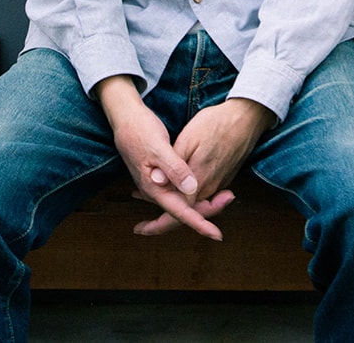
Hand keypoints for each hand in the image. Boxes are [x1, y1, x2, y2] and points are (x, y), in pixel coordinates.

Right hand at [97, 76, 224, 240]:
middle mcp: (156, 190)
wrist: (124, 119)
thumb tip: (191, 189)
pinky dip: (193, 193)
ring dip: (201, 202)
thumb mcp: (158, 147)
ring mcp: (157, 184)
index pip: (180, 212)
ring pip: (182, 201)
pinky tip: (204, 189)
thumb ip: (174, 168)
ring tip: (223, 196)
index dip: (200, 224)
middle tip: (229, 199)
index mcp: (155, 188)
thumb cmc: (140, 130)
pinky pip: (178, 192)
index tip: (216, 235)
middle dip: (206, 211)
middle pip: (183, 210)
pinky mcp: (161, 176)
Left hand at [134, 97, 274, 237]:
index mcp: (198, 182)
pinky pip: (201, 195)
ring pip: (192, 204)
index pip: (176, 214)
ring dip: (171, 205)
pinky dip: (184, 196)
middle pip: (184, 213)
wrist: (246, 118)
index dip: (157, 225)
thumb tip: (156, 183)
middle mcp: (209, 188)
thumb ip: (173, 166)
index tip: (140, 230)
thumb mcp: (188, 140)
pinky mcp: (222, 177)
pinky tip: (172, 188)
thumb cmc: (215, 125)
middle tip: (142, 225)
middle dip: (162, 221)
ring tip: (147, 199)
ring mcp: (217, 184)